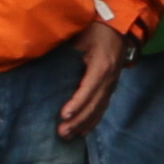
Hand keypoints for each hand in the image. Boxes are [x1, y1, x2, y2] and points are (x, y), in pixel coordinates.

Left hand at [55, 21, 125, 142]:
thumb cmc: (97, 29)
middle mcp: (109, 79)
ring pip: (100, 109)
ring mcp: (112, 84)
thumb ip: (66, 51)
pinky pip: (103, 107)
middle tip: (62, 133)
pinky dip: (93, 121)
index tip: (64, 115)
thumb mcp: (81, 36)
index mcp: (102, 66)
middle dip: (78, 120)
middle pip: (94, 104)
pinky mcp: (111, 87)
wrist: (120, 27)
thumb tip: (43, 61)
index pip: (89, 89)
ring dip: (84, 124)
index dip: (77, 103)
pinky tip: (83, 131)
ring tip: (69, 136)